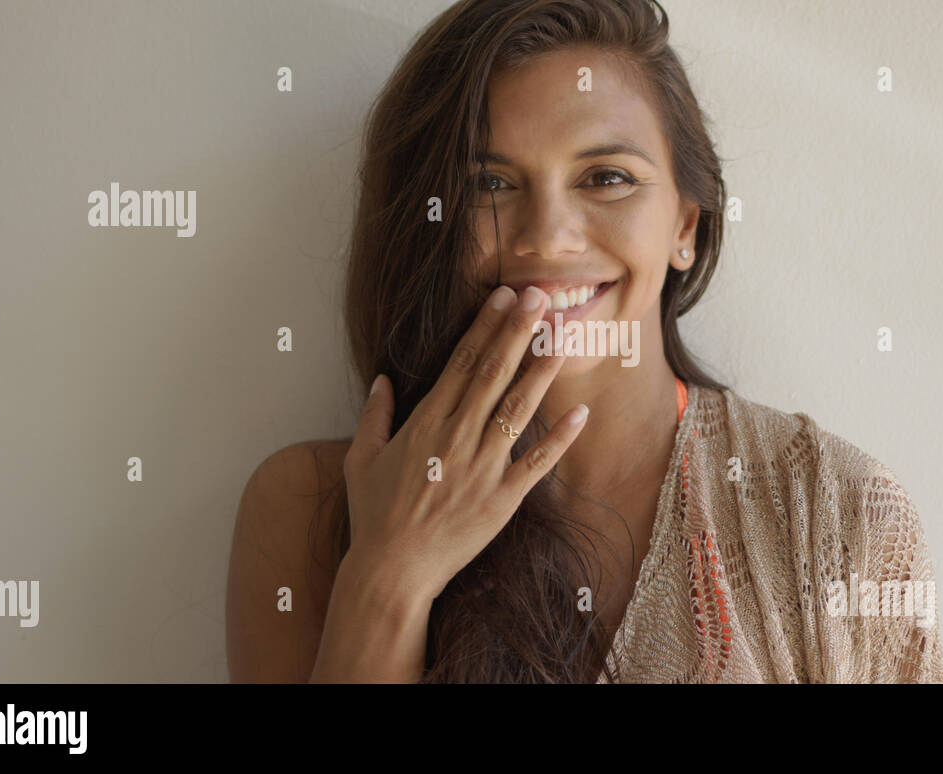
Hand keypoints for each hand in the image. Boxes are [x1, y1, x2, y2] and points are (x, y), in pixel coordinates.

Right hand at [341, 285, 588, 603]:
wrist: (392, 571)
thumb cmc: (374, 517)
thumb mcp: (361, 460)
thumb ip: (374, 417)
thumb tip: (381, 381)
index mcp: (425, 423)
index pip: (462, 363)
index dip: (486, 327)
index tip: (505, 297)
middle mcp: (458, 437)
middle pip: (494, 373)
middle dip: (518, 331)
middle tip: (541, 295)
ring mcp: (483, 467)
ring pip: (519, 408)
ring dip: (543, 370)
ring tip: (564, 336)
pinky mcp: (503, 498)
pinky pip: (537, 463)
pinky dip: (560, 438)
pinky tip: (581, 414)